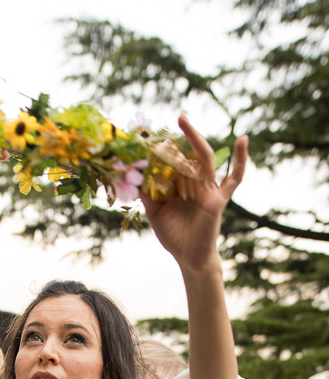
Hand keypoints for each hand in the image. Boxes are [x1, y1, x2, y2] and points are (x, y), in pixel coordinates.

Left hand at [142, 116, 247, 274]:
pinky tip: (243, 140)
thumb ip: (148, 193)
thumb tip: (135, 173)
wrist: (188, 257)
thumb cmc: (174, 236)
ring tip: (182, 121)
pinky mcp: (218, 198)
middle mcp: (195, 182)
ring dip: (193, 139)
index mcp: (180, 185)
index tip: (144, 138)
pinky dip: (240, 159)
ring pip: (202, 159)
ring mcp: (208, 188)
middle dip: (173, 141)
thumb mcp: (155, 212)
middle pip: (186, 155)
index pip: (171, 161)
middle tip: (159, 125)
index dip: (159, 150)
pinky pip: (233, 178)